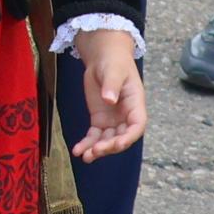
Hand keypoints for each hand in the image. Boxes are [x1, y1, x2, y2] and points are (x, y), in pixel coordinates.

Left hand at [70, 25, 148, 158]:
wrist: (103, 57)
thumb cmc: (114, 61)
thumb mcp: (114, 70)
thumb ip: (112, 84)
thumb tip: (109, 99)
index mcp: (135, 105)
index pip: (137, 126)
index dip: (129, 137)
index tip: (117, 144)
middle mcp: (126, 117)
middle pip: (121, 137)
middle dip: (109, 146)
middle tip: (95, 151)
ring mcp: (113, 120)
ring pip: (107, 140)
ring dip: (97, 150)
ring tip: (84, 156)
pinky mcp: (99, 120)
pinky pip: (94, 136)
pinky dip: (87, 144)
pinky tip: (77, 151)